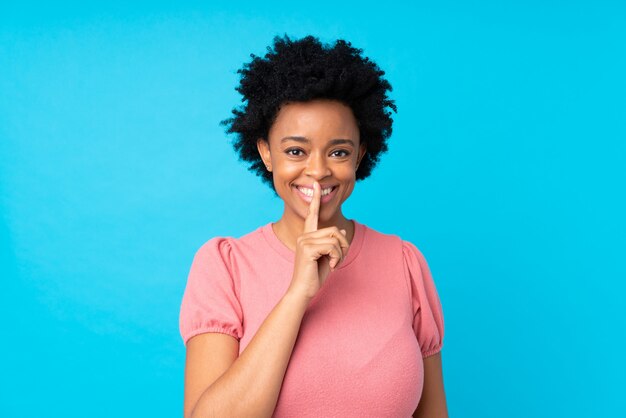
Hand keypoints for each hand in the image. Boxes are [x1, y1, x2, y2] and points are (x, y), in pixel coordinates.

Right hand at [287, 181, 349, 300]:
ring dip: (340, 254)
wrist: (304, 290)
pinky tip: (331, 267)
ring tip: (333, 264)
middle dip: (343, 246)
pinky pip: (332, 247)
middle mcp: (304, 235)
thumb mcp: (329, 257)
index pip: (312, 214)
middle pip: (335, 230)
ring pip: (335, 239)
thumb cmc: (315, 275)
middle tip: (338, 260)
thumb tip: (343, 232)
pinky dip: (337, 258)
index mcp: (308, 235)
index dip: (316, 198)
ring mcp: (304, 241)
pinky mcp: (307, 249)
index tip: (317, 184)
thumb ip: (334, 244)